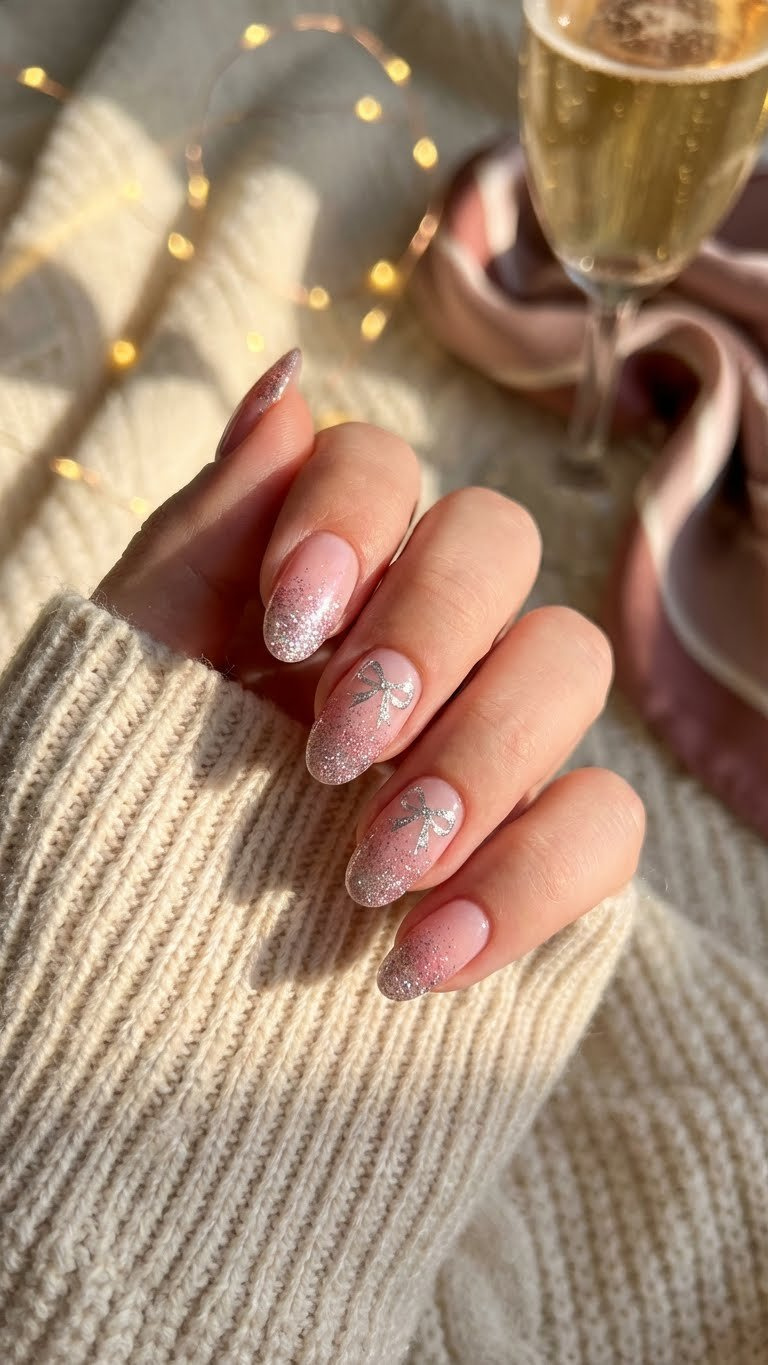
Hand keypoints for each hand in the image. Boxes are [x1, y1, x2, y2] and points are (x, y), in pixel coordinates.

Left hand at [97, 349, 643, 1000]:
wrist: (132, 993)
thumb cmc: (116, 813)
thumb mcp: (134, 672)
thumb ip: (206, 532)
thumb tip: (287, 379)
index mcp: (320, 577)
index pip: (382, 467)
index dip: (353, 517)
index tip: (286, 626)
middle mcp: (421, 634)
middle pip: (499, 542)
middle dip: (428, 634)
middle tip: (333, 750)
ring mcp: (490, 736)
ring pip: (569, 665)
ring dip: (479, 761)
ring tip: (373, 873)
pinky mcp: (541, 847)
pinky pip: (605, 824)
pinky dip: (530, 884)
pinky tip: (419, 961)